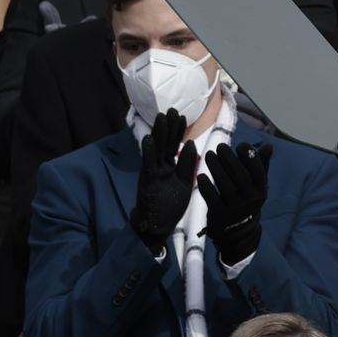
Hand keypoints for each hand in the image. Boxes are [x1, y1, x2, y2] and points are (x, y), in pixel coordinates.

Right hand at [132, 108, 198, 250]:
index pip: (174, 146)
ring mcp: (152, 173)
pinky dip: (148, 152)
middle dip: (168, 127)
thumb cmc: (170, 206)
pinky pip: (148, 165)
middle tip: (170, 110)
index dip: (177, 131)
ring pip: (156, 150)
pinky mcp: (147, 182)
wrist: (156, 226)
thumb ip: (187, 165)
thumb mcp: (185, 184)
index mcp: (170, 168)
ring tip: (160, 117)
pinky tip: (149, 139)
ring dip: (158, 133)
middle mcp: (160, 167)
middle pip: (165, 143)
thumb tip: (189, 144)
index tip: (181, 116)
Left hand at [198, 143, 271, 264]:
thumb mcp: (256, 186)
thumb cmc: (246, 200)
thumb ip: (260, 166)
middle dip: (229, 158)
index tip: (240, 145)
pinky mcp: (220, 215)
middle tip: (220, 146)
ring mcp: (235, 208)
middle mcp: (250, 200)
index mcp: (261, 190)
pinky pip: (212, 198)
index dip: (249, 156)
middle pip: (240, 175)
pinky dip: (206, 187)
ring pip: (225, 185)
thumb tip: (268, 146)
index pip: (258, 170)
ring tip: (209, 155)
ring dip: (216, 168)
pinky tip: (200, 175)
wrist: (237, 231)